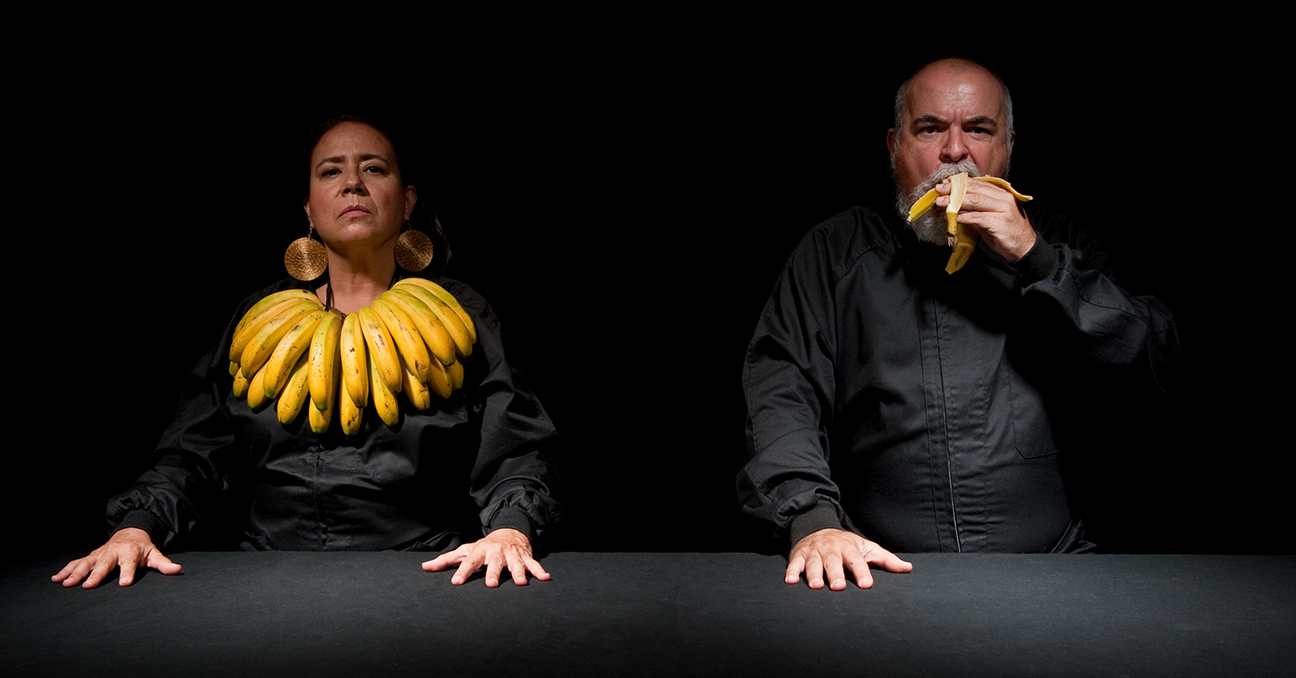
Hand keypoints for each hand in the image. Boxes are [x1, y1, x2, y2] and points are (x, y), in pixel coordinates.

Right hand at [51, 528, 181, 588]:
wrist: (129, 535)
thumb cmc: (142, 549)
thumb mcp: (154, 554)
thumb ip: (164, 564)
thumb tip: (178, 570)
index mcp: (130, 552)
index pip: (130, 564)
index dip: (128, 573)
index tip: (124, 584)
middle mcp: (113, 552)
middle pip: (104, 564)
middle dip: (96, 574)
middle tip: (88, 586)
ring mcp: (100, 554)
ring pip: (86, 563)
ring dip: (76, 573)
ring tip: (66, 584)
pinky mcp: (91, 556)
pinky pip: (76, 562)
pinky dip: (65, 570)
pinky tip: (56, 579)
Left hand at [421, 528, 548, 586]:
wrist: (509, 532)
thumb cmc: (484, 546)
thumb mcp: (466, 550)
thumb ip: (446, 560)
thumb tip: (424, 567)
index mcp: (480, 551)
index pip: (469, 562)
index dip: (462, 572)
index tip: (456, 583)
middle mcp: (496, 552)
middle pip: (494, 563)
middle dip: (493, 573)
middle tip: (491, 585)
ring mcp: (512, 554)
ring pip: (515, 564)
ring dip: (519, 572)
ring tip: (521, 583)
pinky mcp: (525, 557)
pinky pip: (533, 564)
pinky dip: (539, 570)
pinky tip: (546, 578)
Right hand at [786, 528, 911, 590]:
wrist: (817, 527)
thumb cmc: (846, 544)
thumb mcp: (866, 548)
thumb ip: (886, 559)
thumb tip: (908, 568)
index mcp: (849, 548)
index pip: (857, 560)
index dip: (862, 572)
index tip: (867, 585)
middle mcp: (831, 549)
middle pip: (833, 562)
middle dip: (835, 573)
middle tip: (839, 587)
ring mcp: (813, 552)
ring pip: (813, 563)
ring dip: (814, 574)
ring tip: (816, 586)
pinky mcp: (798, 555)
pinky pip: (794, 564)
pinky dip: (791, 572)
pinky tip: (790, 581)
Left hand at [936, 178, 1035, 261]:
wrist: (1024, 247)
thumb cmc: (1005, 232)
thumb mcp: (989, 218)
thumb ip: (975, 210)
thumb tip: (955, 205)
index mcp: (1001, 194)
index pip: (978, 184)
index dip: (960, 183)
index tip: (945, 183)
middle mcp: (1004, 198)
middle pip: (975, 189)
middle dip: (954, 189)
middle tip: (939, 190)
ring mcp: (1003, 209)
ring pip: (976, 200)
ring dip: (956, 201)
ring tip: (942, 203)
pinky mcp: (1000, 222)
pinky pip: (978, 217)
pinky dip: (964, 217)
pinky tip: (955, 218)